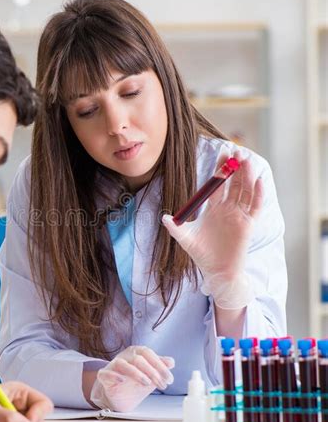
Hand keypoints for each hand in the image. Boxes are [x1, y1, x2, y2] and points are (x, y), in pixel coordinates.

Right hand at [90, 346, 173, 412]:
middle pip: (138, 358)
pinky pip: (105, 373)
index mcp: (136, 353)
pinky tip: (122, 380)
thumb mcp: (150, 375)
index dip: (160, 365)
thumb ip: (160, 367)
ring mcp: (113, 366)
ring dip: (136, 373)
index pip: (148, 353)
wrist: (118, 397)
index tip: (169, 378)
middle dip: (152, 371)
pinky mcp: (104, 376)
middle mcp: (124, 356)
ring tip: (147, 383)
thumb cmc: (134, 383)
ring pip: (122, 364)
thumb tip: (171, 361)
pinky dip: (113, 376)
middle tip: (162, 384)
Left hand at [162, 151, 262, 309]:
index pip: (218, 184)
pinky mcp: (248, 224)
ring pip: (245, 191)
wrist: (216, 271)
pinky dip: (258, 193)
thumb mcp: (185, 238)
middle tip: (235, 150)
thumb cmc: (201, 254)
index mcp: (214, 207)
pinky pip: (255, 206)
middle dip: (235, 167)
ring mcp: (239, 215)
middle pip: (234, 183)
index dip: (220, 170)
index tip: (221, 154)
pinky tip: (258, 180)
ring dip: (247, 175)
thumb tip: (163, 217)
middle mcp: (228, 208)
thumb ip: (175, 227)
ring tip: (246, 160)